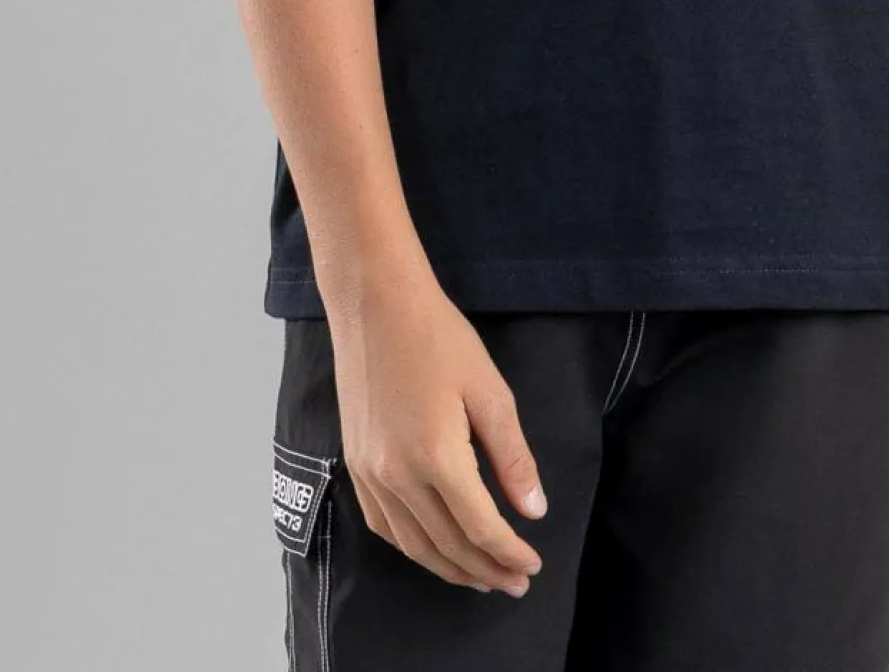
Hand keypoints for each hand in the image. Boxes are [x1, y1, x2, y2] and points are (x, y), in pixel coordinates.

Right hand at [327, 274, 548, 594]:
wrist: (376, 305)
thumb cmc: (439, 338)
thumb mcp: (490, 391)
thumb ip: (512, 456)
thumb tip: (533, 510)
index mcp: (437, 458)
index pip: (481, 528)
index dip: (510, 554)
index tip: (533, 565)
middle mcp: (398, 477)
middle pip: (447, 545)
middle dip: (485, 570)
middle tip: (515, 583)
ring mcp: (370, 473)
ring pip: (413, 544)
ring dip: (449, 568)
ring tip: (480, 577)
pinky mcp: (355, 463)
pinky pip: (383, 525)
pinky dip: (411, 547)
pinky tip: (430, 549)